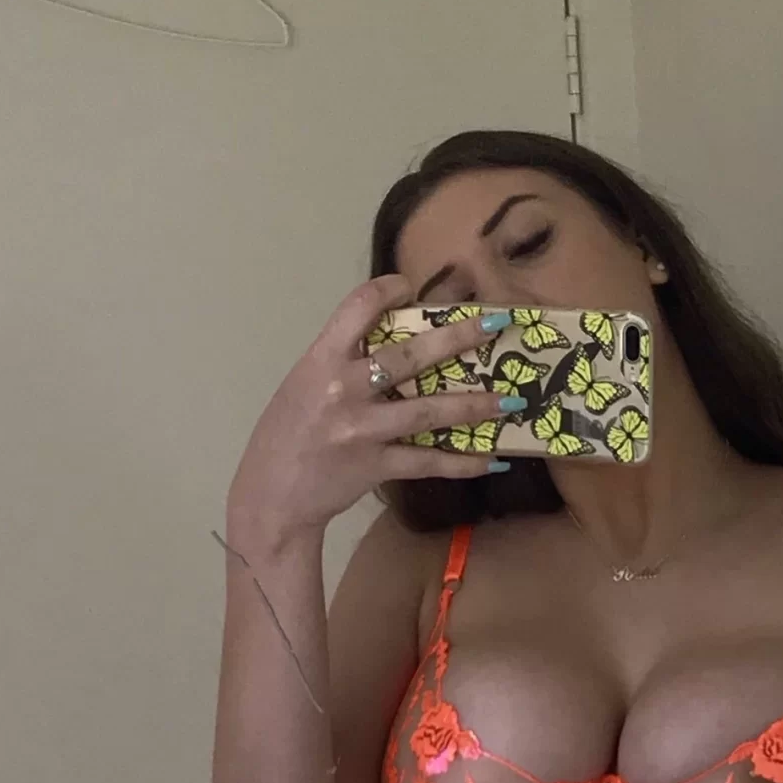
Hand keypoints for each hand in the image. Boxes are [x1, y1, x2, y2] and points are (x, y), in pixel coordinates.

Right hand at [225, 276, 509, 545]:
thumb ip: (343, 360)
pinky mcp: (376, 466)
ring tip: (513, 399)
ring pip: (428, 412)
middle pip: (408, 356)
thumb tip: (394, 335)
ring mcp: (362, 430)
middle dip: (457, 337)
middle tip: (495, 324)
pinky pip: (428, 462)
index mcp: (321, 360)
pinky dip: (463, 461)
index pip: (357, 308)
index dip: (387, 289)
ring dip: (475, 405)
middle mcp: (343, 389)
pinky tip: (493, 458)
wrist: (270, 497)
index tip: (411, 285)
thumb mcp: (304, 383)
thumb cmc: (287, 434)